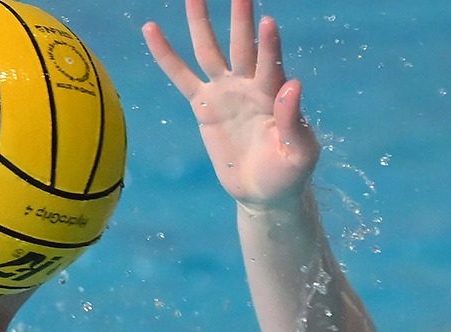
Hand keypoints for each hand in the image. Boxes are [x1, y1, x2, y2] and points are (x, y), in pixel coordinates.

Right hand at [145, 0, 319, 211]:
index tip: (267, 21)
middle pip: (241, 45)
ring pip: (209, 51)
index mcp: (275, 94)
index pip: (271, 63)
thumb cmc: (288, 173)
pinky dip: (166, 54)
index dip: (269, 45)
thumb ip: (294, 121)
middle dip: (239, 18)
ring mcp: (225, 91)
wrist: (263, 193)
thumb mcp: (299, 154)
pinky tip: (151, 29)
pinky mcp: (203, 105)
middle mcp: (249, 85)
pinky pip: (181, 76)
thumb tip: (293, 85)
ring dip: (202, 23)